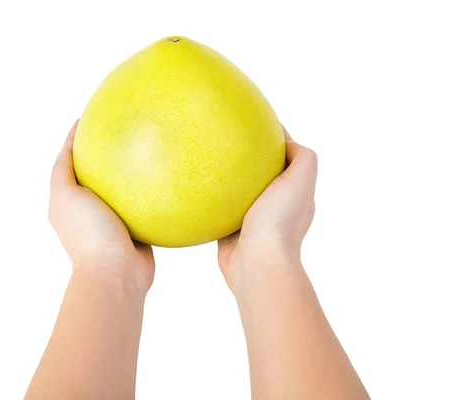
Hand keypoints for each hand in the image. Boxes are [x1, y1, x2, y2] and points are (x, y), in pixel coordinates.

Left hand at [48, 120, 154, 290]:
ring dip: (130, 171)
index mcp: (67, 202)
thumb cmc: (89, 234)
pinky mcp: (135, 229)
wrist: (117, 273)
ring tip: (146, 147)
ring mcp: (112, 220)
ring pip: (121, 188)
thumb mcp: (66, 195)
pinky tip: (165, 174)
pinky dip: (151, 190)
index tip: (90, 116)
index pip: (68, 162)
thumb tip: (69, 142)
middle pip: (94, 173)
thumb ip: (63, 169)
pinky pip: (144, 203)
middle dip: (104, 152)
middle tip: (121, 128)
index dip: (76, 139)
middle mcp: (87, 210)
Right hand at [218, 126, 317, 290]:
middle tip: (229, 137)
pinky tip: (197, 185)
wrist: (257, 263)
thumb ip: (302, 155)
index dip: (276, 139)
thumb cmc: (280, 222)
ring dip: (229, 177)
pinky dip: (212, 198)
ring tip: (210, 158)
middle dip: (250, 156)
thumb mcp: (302, 178)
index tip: (258, 122)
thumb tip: (286, 141)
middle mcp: (277, 206)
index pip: (287, 158)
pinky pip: (220, 209)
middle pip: (263, 173)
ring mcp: (254, 219)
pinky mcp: (232, 231)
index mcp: (296, 193)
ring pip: (240, 191)